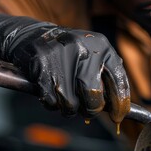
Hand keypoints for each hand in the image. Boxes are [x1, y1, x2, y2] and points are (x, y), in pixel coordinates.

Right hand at [0, 13, 129, 121]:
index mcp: (101, 45)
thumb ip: (105, 75)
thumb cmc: (66, 52)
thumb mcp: (91, 54)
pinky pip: (51, 100)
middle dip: (91, 110)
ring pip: (71, 103)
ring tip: (65, 100)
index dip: (119, 103)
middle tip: (87, 111)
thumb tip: (118, 107)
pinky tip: (51, 94)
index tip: (117, 116)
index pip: (118, 80)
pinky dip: (51, 104)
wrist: (32, 35)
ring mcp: (62, 55)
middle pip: (93, 95)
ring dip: (68, 109)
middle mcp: (84, 48)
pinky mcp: (42, 64)